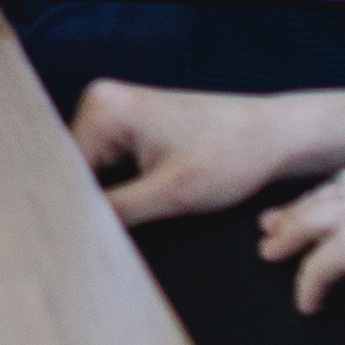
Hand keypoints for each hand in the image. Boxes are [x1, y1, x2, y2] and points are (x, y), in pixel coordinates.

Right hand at [71, 76, 314, 228]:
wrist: (276, 137)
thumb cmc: (233, 153)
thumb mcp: (170, 194)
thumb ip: (116, 212)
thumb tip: (78, 234)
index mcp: (104, 107)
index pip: (68, 171)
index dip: (78, 208)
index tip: (90, 241)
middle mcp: (105, 103)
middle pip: (79, 171)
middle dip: (97, 203)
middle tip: (122, 233)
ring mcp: (120, 115)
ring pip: (97, 174)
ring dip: (114, 199)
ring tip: (143, 215)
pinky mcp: (136, 129)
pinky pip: (115, 168)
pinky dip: (128, 192)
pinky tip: (147, 206)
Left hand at [260, 153, 344, 314]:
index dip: (330, 195)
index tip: (313, 205)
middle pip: (324, 196)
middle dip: (295, 211)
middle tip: (271, 225)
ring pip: (309, 223)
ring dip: (287, 240)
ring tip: (271, 255)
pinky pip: (317, 266)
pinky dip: (308, 285)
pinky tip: (307, 301)